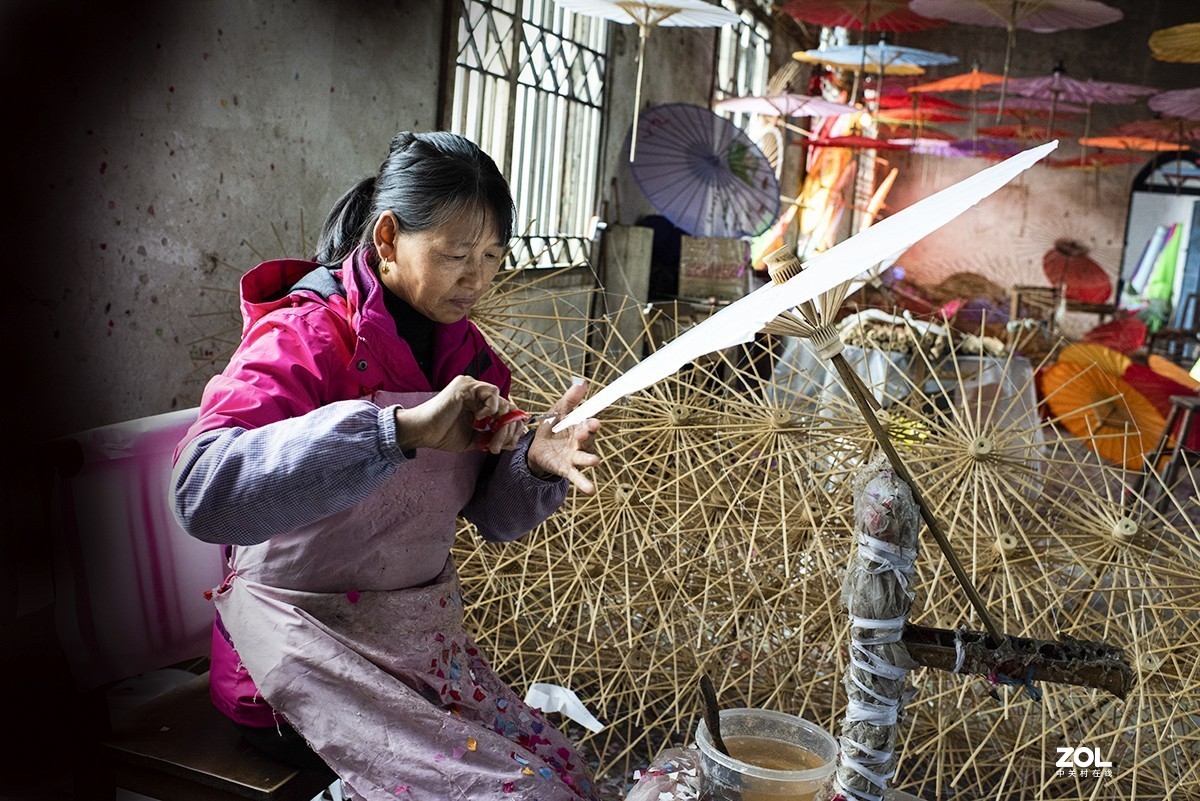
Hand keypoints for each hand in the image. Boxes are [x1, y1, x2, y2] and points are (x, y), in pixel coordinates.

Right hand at [395, 376, 525, 453]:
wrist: (424, 432)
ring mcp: (472, 388)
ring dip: (500, 422)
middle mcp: (478, 394)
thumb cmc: (443, 435)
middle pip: (508, 407)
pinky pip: (492, 392)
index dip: (512, 428)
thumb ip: (492, 437)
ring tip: (490, 436)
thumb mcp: (475, 439)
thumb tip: (512, 442)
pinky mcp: (466, 385)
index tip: (508, 444)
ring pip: (503, 401)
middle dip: (508, 429)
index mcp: (480, 405)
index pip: (506, 412)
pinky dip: (491, 407)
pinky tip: (479, 418)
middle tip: (497, 446)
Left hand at [527, 380, 601, 494]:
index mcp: (579, 426)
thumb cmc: (552, 427)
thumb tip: (583, 382)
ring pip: (585, 458)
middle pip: (588, 439)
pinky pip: (576, 476)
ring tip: (594, 461)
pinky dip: (583, 483)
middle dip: (588, 436)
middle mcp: (580, 442)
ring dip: (590, 459)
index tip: (593, 422)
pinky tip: (591, 490)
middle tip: (585, 432)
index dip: (591, 423)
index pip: (588, 424)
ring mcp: (574, 457)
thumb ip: (570, 399)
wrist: (536, 446)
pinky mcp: (566, 469)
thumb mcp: (558, 410)